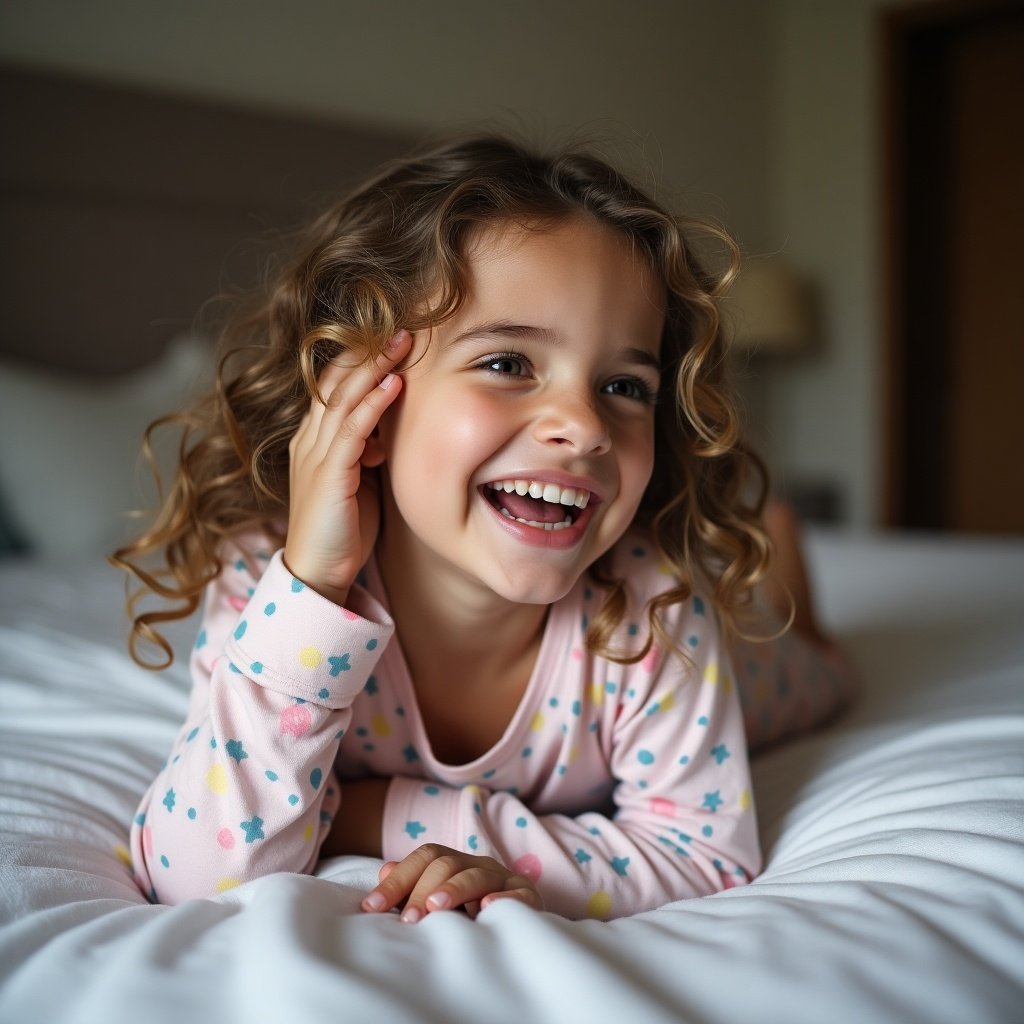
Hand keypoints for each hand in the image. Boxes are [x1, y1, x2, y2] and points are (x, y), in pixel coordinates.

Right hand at [284, 331, 410, 604]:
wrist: (319, 572)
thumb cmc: (343, 529)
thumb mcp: (360, 480)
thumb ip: (370, 451)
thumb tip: (392, 430)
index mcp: (316, 439)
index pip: (335, 385)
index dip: (362, 360)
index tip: (394, 339)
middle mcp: (310, 439)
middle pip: (337, 381)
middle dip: (370, 353)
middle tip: (403, 329)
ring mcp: (316, 454)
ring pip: (343, 398)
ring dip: (375, 367)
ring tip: (402, 344)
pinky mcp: (327, 474)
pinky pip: (351, 430)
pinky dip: (372, 404)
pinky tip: (393, 385)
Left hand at [360, 844, 544, 921]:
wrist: (519, 930)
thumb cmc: (469, 918)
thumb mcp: (438, 903)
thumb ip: (412, 888)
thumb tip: (384, 871)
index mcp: (455, 863)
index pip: (425, 858)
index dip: (397, 879)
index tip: (371, 907)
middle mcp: (478, 865)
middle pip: (446, 864)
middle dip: (421, 890)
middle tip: (408, 919)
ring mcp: (503, 880)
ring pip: (476, 875)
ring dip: (454, 889)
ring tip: (435, 908)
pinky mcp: (527, 897)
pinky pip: (517, 894)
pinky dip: (501, 899)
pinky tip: (486, 908)